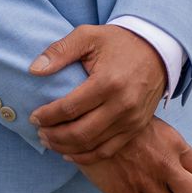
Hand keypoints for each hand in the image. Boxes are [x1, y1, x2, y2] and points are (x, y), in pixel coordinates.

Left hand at [29, 24, 167, 162]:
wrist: (158, 50)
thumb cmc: (119, 42)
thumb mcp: (89, 36)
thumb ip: (60, 50)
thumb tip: (34, 70)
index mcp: (108, 82)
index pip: (69, 108)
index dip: (47, 116)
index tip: (34, 116)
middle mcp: (122, 104)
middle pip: (79, 132)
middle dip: (53, 136)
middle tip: (39, 131)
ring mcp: (132, 119)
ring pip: (91, 145)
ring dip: (65, 148)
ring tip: (49, 141)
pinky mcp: (137, 127)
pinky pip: (108, 151)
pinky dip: (86, 157)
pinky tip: (69, 154)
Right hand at [70, 118, 191, 192]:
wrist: (90, 125)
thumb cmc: (120, 123)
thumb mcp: (152, 124)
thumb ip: (167, 144)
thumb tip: (178, 161)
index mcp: (174, 143)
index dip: (188, 174)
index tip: (174, 170)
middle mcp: (165, 163)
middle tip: (167, 186)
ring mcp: (147, 180)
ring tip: (147, 189)